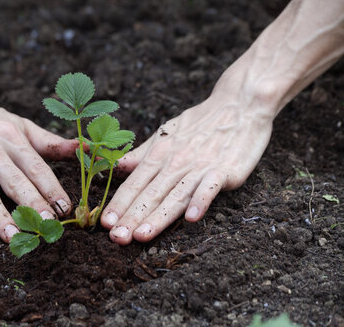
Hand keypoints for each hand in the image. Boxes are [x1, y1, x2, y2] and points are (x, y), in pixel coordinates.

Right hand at [0, 94, 77, 241]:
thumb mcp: (21, 125)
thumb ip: (51, 142)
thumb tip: (85, 148)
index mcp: (13, 139)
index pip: (36, 167)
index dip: (52, 189)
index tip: (66, 209)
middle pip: (14, 181)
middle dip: (32, 204)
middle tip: (48, 225)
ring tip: (13, 237)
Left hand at [100, 93, 274, 244]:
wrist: (239, 104)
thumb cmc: (199, 122)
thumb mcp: (165, 133)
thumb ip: (141, 154)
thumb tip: (116, 167)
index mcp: (159, 154)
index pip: (134, 183)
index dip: (119, 204)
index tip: (104, 224)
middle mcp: (175, 161)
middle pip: (150, 193)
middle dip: (131, 217)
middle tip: (116, 238)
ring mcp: (200, 165)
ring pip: (175, 195)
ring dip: (158, 216)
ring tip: (141, 236)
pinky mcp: (225, 169)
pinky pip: (210, 186)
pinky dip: (201, 200)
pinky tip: (191, 218)